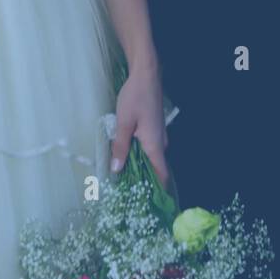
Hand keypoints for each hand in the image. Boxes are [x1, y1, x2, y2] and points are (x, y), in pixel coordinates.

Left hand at [110, 63, 168, 186]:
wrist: (146, 74)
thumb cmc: (135, 97)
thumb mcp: (123, 123)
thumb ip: (120, 147)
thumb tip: (116, 170)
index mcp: (155, 145)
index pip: (162, 175)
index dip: (159, 191)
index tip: (152, 204)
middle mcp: (161, 143)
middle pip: (156, 169)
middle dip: (145, 181)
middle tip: (129, 194)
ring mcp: (159, 135)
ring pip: (152, 158)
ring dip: (141, 168)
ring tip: (125, 180)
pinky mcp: (154, 129)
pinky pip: (149, 149)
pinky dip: (140, 157)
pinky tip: (127, 158)